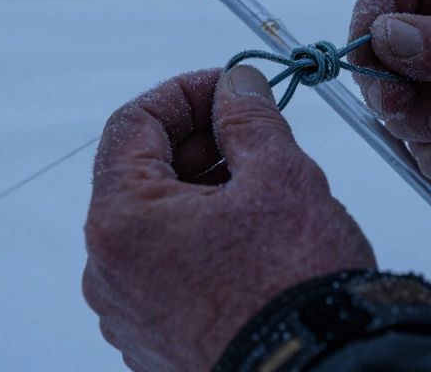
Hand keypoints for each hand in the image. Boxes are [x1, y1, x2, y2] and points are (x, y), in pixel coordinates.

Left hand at [82, 66, 375, 371]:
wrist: (320, 371)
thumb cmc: (293, 290)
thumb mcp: (280, 175)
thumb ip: (249, 117)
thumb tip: (237, 88)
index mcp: (122, 221)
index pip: (133, 123)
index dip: (185, 92)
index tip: (228, 87)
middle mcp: (109, 271)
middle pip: (141, 175)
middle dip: (198, 142)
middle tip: (253, 129)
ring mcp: (130, 312)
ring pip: (158, 225)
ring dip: (203, 192)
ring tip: (263, 185)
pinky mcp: (156, 341)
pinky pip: (168, 270)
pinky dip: (203, 240)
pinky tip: (253, 236)